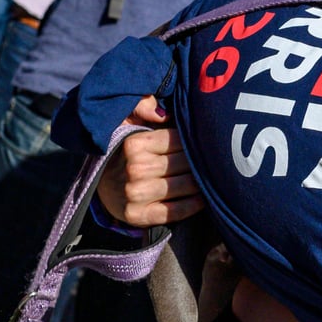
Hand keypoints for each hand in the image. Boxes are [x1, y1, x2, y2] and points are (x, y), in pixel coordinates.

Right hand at [97, 95, 204, 226]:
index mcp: (134, 143)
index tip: (205, 140)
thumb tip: (163, 113)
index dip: (195, 139)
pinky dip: (194, 204)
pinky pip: (177, 211)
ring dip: (202, 182)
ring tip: (212, 176)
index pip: (181, 139)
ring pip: (186, 185)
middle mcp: (134, 169)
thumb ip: (144, 105)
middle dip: (202, 160)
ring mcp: (135, 195)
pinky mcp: (138, 216)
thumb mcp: (129, 120)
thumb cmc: (126, 149)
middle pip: (187, 163)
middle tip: (218, 159)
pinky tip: (203, 198)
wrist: (102, 184)